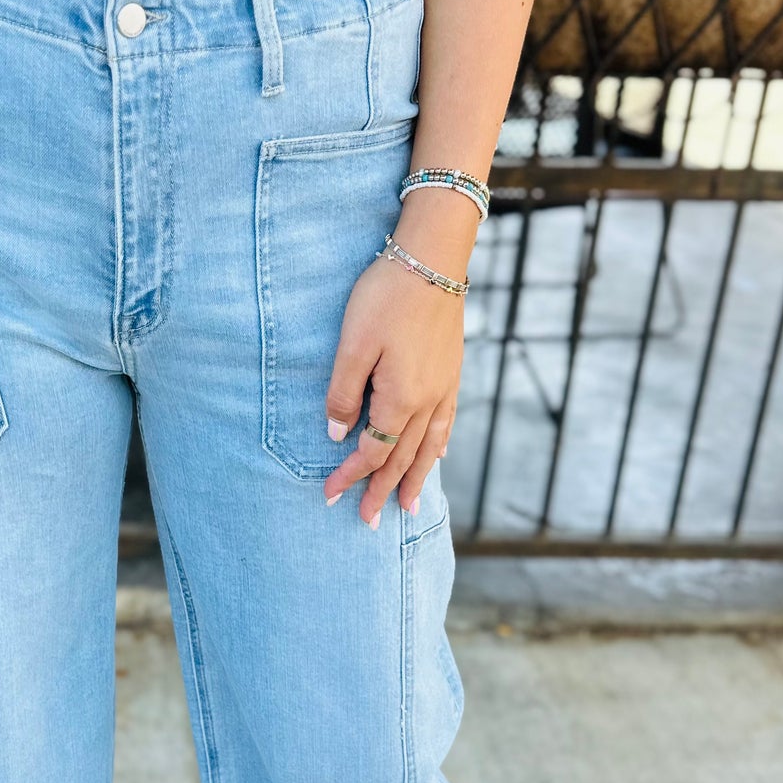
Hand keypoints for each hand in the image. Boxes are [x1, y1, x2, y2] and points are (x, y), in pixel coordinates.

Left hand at [321, 239, 463, 527]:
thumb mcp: (352, 344)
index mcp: (400, 399)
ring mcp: (444, 388)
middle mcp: (428, 402)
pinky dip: (438, 447)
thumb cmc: (385, 297)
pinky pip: (446, 423)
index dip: (350, 475)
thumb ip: (343, 393)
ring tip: (408, 507)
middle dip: (382, 491)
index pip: (372, 452)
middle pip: (402, 459)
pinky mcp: (452, 372)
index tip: (330, 495)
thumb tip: (337, 434)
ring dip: (415, 479)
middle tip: (369, 523)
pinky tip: (437, 456)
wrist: (432, 259)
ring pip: (429, 447)